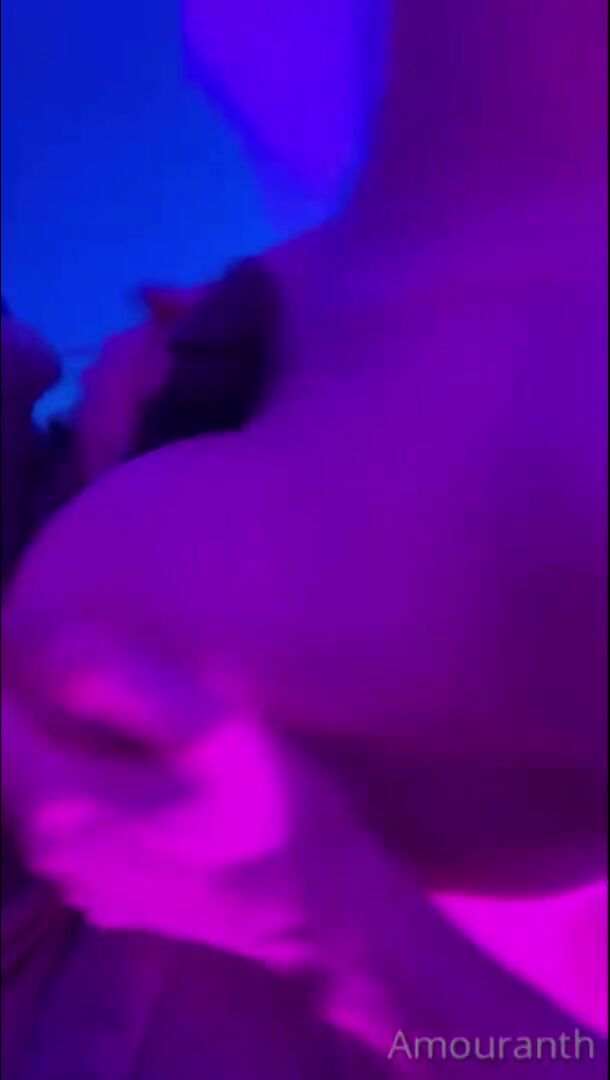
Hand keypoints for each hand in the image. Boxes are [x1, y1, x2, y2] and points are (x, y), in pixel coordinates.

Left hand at [2, 618, 367, 979]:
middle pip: (7, 755)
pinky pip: (68, 824)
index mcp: (59, 799)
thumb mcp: (207, 727)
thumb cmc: (267, 807)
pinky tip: (134, 771)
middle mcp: (47, 848)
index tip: (37, 630)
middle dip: (29, 703)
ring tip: (113, 710)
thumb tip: (39, 637)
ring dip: (56, 744)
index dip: (8, 666)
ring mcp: (75, 879)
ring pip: (36, 791)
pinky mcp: (105, 895)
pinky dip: (82, 785)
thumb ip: (118, 680)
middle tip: (76, 657)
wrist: (315, 910)